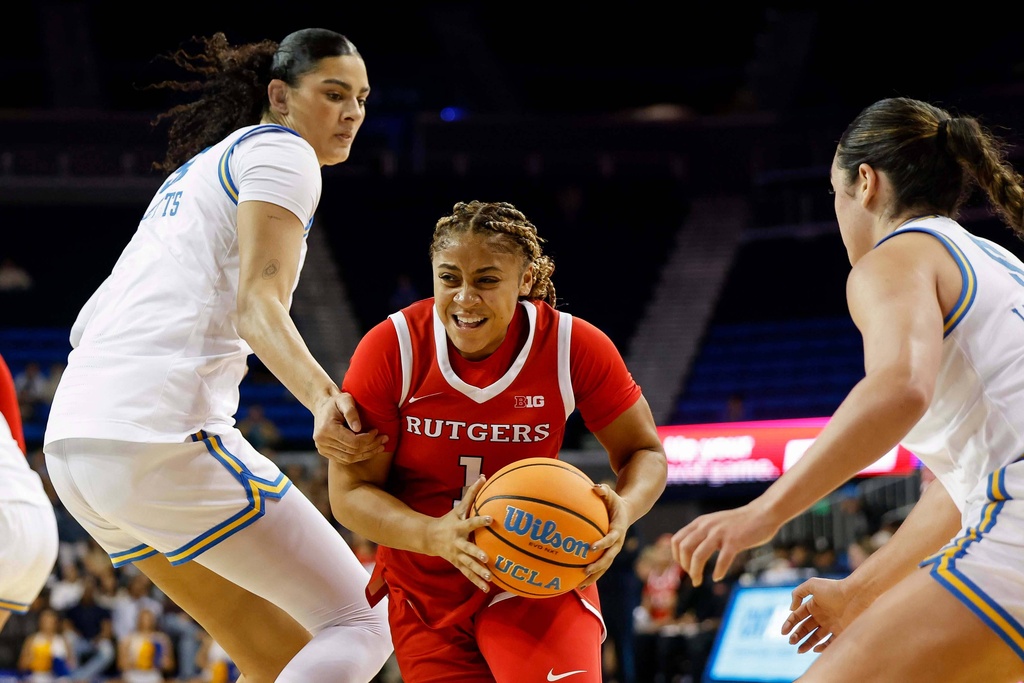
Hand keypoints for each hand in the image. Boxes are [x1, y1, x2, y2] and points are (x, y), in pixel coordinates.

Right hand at [311, 390, 387, 464]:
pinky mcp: (325, 452)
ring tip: (380, 447)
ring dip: (367, 454)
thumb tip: (358, 428)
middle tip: (383, 439)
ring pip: (349, 458)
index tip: (377, 431)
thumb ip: (351, 412)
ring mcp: (322, 449)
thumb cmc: (337, 401)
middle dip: (371, 446)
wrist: (323, 406)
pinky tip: (369, 450)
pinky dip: (359, 456)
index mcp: (326, 429)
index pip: (353, 442)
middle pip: (352, 452)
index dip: (368, 438)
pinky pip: (345, 459)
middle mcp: (322, 442)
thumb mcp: (345, 400)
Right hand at [426, 475, 494, 591]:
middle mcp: (458, 543)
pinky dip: (477, 582)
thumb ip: (472, 494)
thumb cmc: (448, 520)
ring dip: (479, 572)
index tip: (492, 519)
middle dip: (477, 554)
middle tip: (487, 558)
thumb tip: (484, 477)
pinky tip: (487, 588)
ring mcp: (457, 555)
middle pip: (468, 549)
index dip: (481, 521)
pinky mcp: (457, 564)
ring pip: (468, 565)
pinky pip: (468, 574)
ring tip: (490, 578)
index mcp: (459, 527)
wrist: (429, 538)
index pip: (471, 523)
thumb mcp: (459, 507)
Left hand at [579, 483, 629, 589]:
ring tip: (580, 585)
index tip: (592, 548)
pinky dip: (591, 575)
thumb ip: (604, 491)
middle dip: (598, 566)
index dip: (603, 543)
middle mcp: (617, 543)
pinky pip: (600, 566)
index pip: (611, 539)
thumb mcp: (611, 494)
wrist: (626, 512)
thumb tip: (596, 488)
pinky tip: (577, 582)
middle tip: (585, 571)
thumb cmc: (614, 502)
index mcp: (618, 530)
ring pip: (604, 567)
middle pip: (609, 558)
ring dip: (594, 576)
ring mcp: (613, 550)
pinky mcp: (608, 554)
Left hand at [670, 503, 777, 585]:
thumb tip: (689, 554)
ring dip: (696, 572)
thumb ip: (702, 534)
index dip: (677, 556)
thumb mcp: (714, 524)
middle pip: (685, 548)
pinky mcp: (735, 541)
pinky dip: (718, 571)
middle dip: (685, 566)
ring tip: (697, 581)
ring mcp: (720, 533)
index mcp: (700, 523)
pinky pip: (722, 560)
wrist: (762, 514)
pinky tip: (717, 577)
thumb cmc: (738, 523)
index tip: (685, 567)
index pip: (677, 540)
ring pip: (698, 555)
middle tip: (693, 576)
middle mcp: (707, 526)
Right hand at [782, 577, 867, 652]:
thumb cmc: (835, 589)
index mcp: (814, 606)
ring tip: (799, 650)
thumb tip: (791, 609)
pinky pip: (830, 643)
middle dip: (797, 635)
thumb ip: (798, 593)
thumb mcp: (812, 585)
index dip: (789, 624)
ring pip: (815, 638)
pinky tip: (815, 648)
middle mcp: (821, 616)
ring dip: (806, 644)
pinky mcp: (841, 632)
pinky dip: (822, 647)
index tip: (784, 632)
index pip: (798, 616)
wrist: (857, 595)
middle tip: (791, 642)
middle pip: (805, 628)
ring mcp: (831, 625)